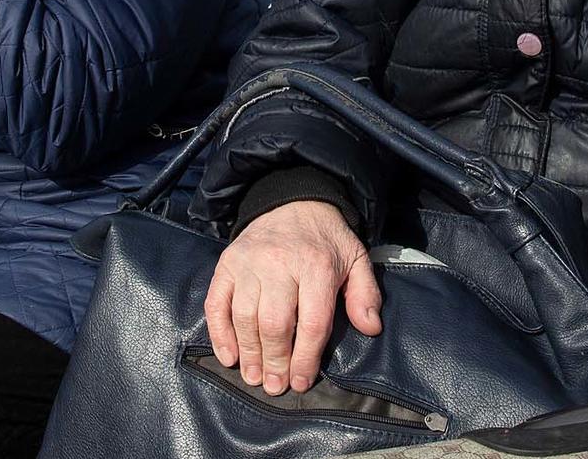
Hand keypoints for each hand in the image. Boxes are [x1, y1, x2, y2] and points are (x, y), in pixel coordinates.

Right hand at [204, 200, 382, 394]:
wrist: (293, 201)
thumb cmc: (326, 240)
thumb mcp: (356, 259)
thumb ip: (365, 294)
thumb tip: (370, 328)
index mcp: (317, 266)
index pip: (311, 322)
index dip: (305, 357)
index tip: (301, 382)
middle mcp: (280, 263)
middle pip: (274, 323)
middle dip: (274, 361)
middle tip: (274, 386)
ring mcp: (249, 262)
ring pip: (244, 316)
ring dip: (248, 352)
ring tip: (254, 377)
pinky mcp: (227, 263)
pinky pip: (216, 302)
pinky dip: (220, 333)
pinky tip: (229, 356)